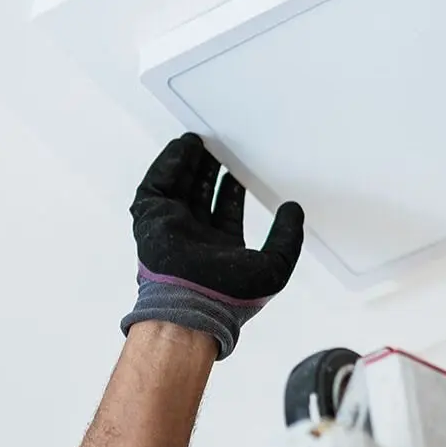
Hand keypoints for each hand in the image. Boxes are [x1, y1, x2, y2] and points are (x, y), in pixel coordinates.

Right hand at [120, 133, 305, 358]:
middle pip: (200, 196)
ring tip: (198, 142)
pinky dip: (168, 165)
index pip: (226, 214)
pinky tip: (182, 149)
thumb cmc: (230, 296)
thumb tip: (293, 210)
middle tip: (218, 150)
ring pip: (179, 188)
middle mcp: (194, 239)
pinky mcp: (151, 219)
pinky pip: (157, 186)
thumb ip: (287, 238)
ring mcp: (171, 228)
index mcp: (220, 252)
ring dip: (188, 164)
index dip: (232, 192)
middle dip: (208, 173)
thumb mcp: (274, 266)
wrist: (193, 304)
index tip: (238, 172)